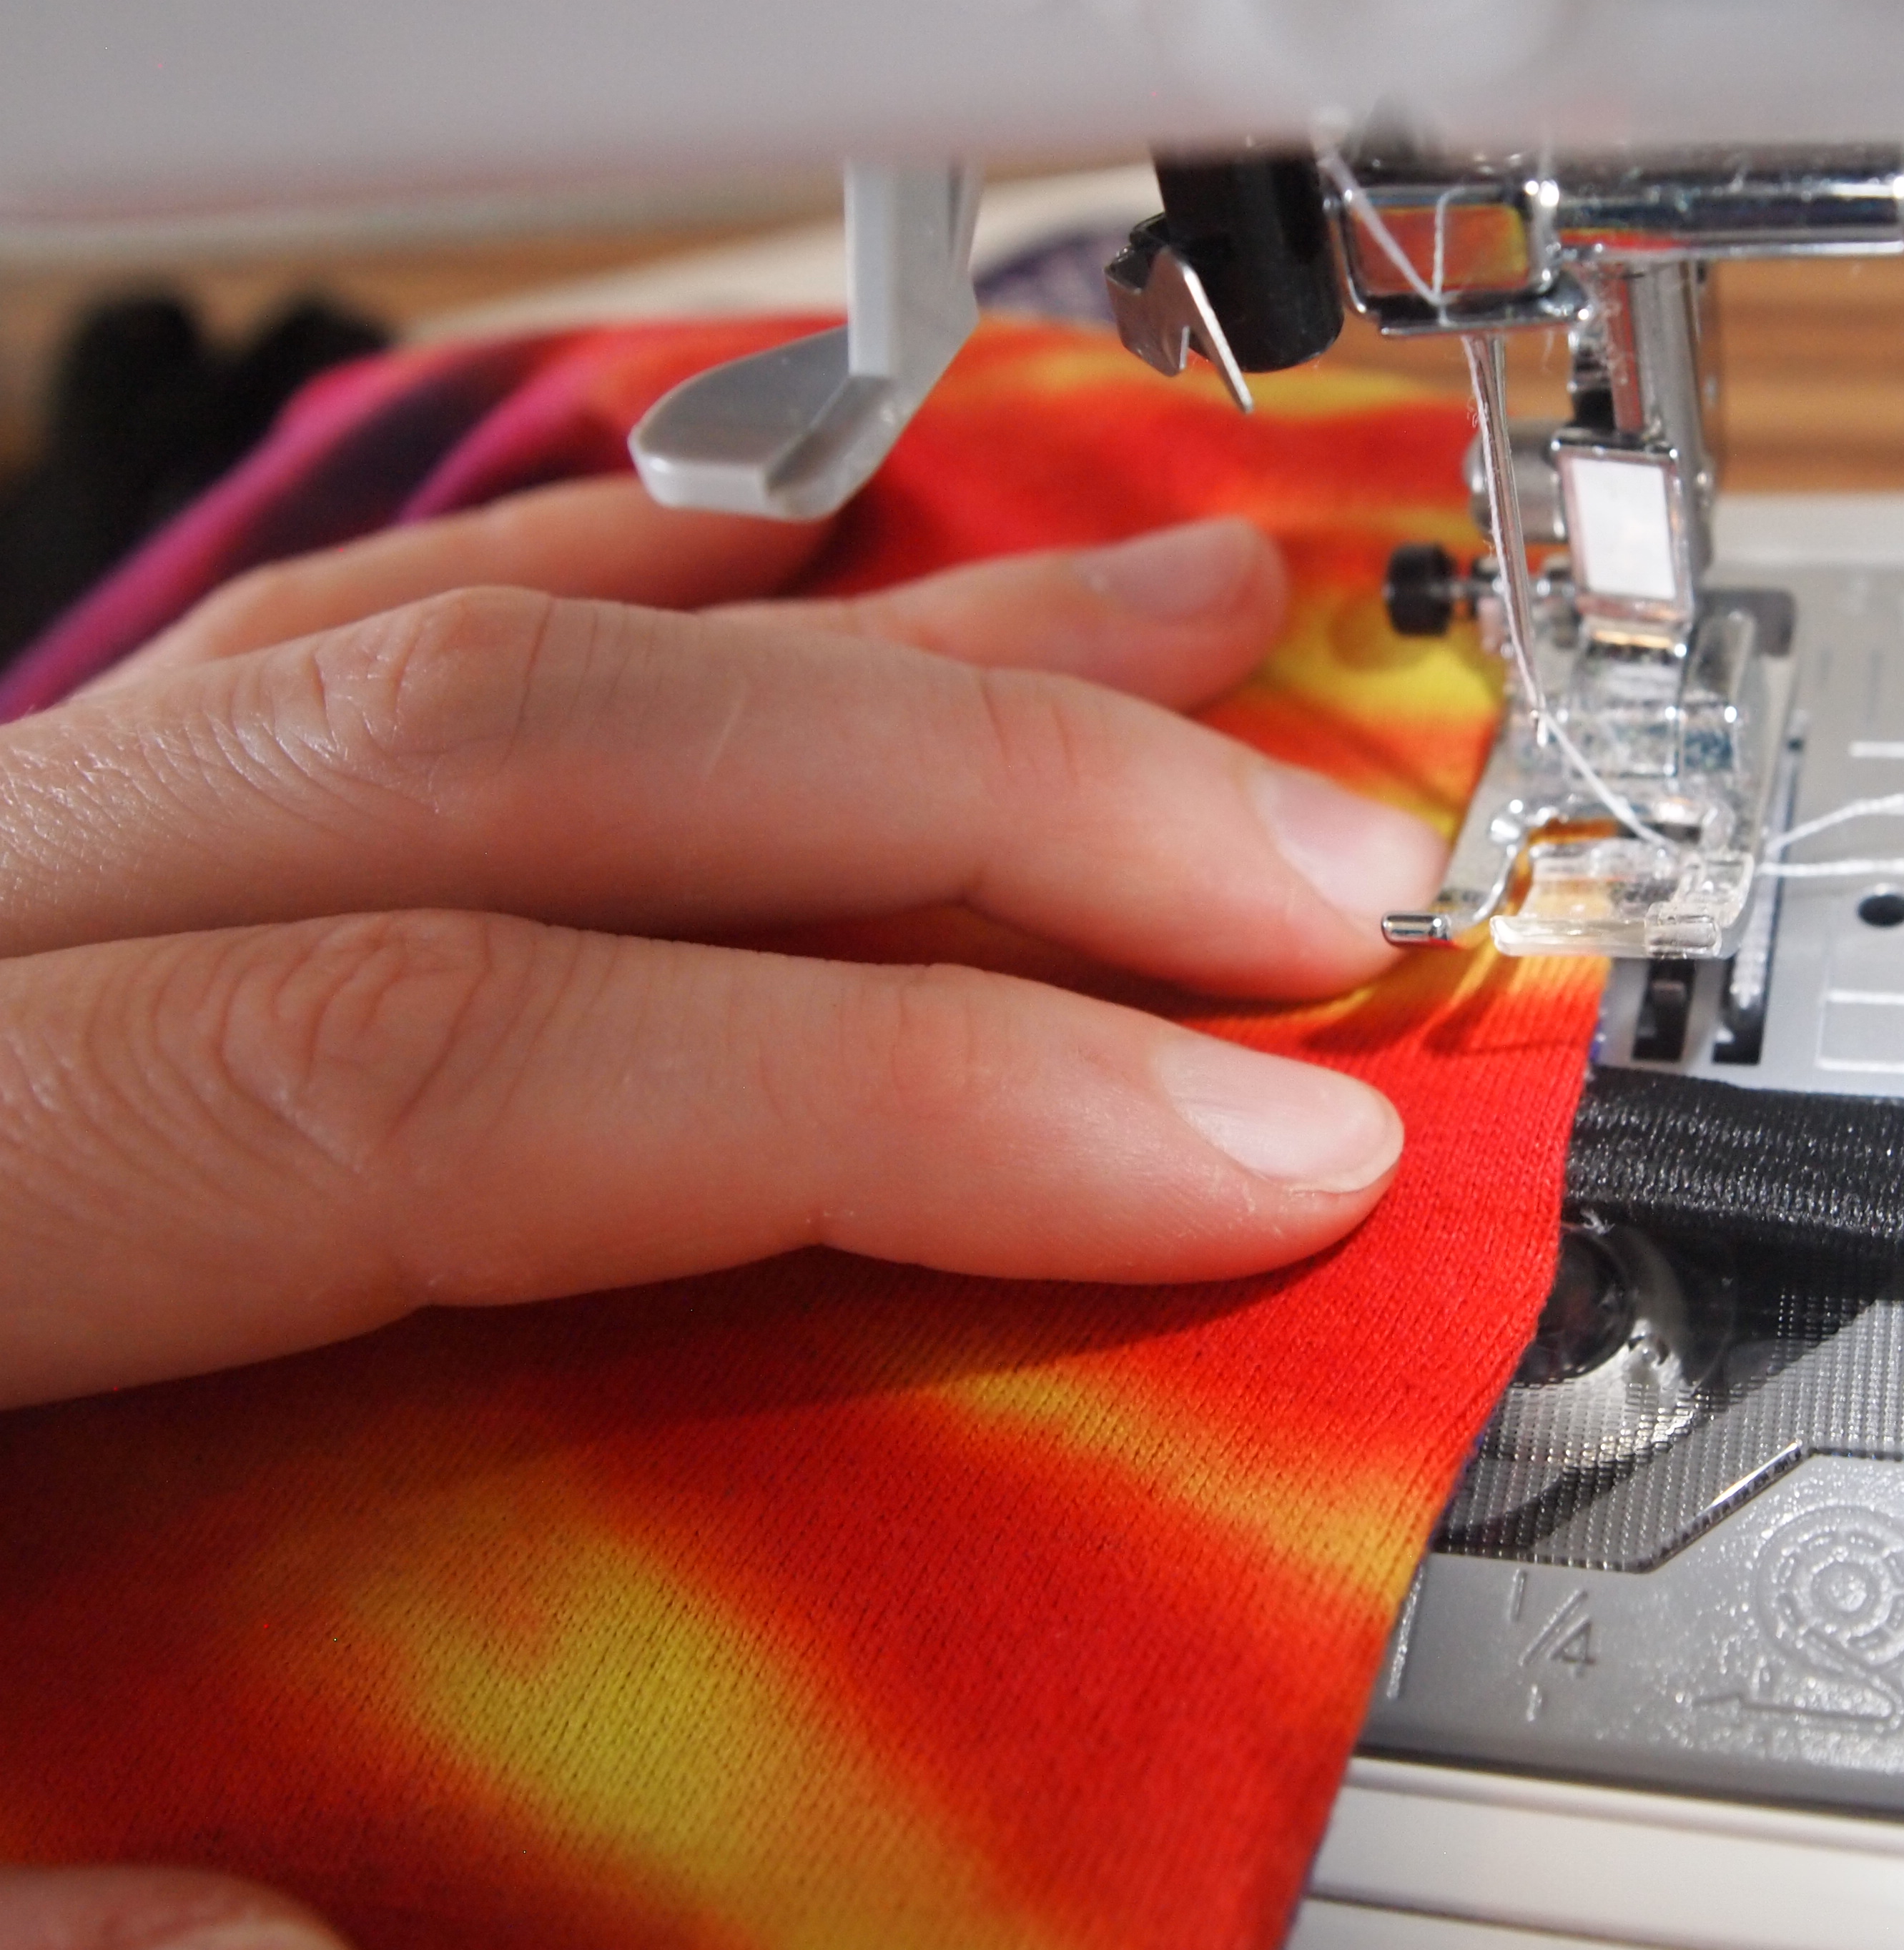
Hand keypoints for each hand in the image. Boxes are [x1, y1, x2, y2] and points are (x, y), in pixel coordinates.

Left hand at [0, 477, 1444, 1414]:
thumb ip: (24, 1902)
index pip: (447, 1057)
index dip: (901, 1090)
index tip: (1240, 1161)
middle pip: (502, 750)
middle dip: (978, 791)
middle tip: (1302, 879)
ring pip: (450, 635)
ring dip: (861, 633)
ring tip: (1172, 619)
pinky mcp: (21, 864)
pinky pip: (324, 634)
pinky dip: (606, 580)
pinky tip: (794, 561)